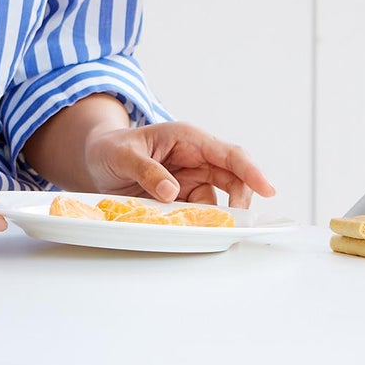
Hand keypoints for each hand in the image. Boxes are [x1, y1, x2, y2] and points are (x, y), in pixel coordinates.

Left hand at [82, 120, 274, 209]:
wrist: (96, 159)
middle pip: (234, 178)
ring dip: (213, 215)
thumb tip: (172, 192)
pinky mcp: (184, 197)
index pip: (229, 154)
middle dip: (239, 200)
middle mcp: (197, 157)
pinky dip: (196, 222)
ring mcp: (192, 178)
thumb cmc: (111, 149)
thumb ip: (147, 171)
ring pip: (218, 199)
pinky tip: (183, 226)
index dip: (251, 171)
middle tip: (234, 222)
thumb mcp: (123, 156)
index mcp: (189, 138)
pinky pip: (199, 211)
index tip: (268, 189)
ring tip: (194, 225)